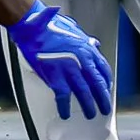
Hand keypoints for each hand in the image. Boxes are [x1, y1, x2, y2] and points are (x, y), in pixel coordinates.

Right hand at [9, 1, 112, 121]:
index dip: (106, 81)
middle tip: (105, 108)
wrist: (32, 27)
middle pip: (97, 83)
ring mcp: (69, 69)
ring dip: (88, 105)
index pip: (103, 68)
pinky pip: (63, 97)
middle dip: (102, 98)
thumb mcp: (72, 28)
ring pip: (84, 92)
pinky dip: (64, 107)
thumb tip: (94, 44)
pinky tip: (65, 113)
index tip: (107, 88)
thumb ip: (84, 39)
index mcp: (86, 48)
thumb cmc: (48, 26)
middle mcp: (81, 59)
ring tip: (90, 114)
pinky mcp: (55, 76)